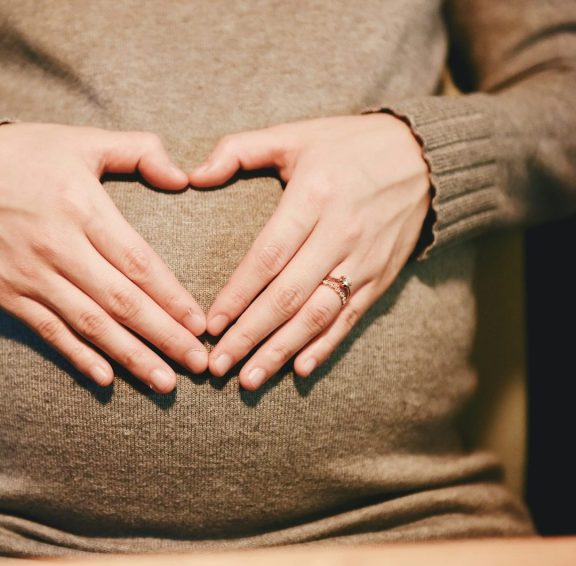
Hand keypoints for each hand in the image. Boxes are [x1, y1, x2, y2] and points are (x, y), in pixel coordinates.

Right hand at [0, 123, 207, 392]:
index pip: (138, 262)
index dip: (172, 297)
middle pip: (121, 302)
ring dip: (130, 356)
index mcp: (82, 206)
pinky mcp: (7, 294)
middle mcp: (57, 246)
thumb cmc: (28, 154)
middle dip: (164, 336)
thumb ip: (139, 150)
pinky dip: (78, 357)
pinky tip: (107, 379)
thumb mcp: (84, 140)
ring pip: (90, 325)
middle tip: (198, 364)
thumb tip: (182, 178)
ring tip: (165, 381)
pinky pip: (49, 332)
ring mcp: (30, 275)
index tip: (200, 324)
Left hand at [189, 113, 430, 389]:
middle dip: (250, 335)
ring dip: (281, 351)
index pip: (268, 256)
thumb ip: (239, 150)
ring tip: (249, 380)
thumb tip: (192, 176)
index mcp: (313, 197)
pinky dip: (325, 346)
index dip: (238, 294)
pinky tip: (299, 370)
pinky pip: (350, 318)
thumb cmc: (347, 146)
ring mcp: (364, 260)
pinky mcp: (381, 277)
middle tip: (218, 365)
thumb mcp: (294, 134)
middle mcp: (340, 234)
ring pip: (317, 315)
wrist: (424, 157)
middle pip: (288, 295)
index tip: (210, 324)